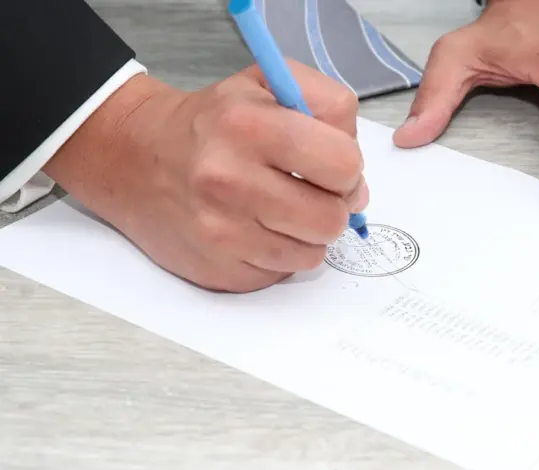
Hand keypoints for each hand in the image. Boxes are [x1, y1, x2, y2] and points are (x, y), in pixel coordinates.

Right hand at [46, 62, 367, 291]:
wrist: (134, 159)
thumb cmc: (211, 122)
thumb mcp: (269, 81)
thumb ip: (329, 106)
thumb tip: (359, 183)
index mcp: (247, 125)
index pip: (343, 164)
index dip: (347, 166)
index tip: (329, 164)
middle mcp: (229, 180)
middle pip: (332, 218)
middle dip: (332, 205)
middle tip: (310, 191)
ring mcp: (220, 232)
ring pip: (312, 253)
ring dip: (307, 233)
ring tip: (280, 208)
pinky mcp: (217, 269)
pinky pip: (282, 273)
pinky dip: (280, 254)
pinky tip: (257, 229)